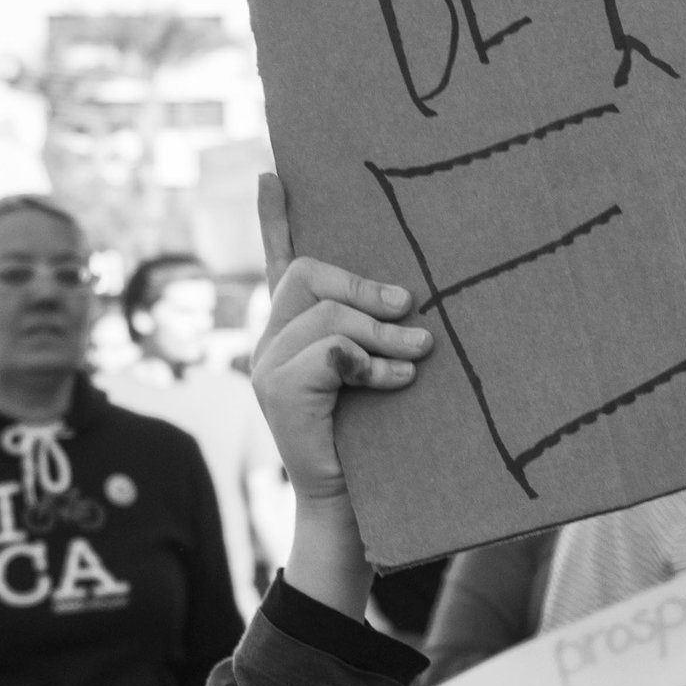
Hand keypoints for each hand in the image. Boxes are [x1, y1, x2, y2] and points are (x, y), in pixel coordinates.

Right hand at [251, 173, 432, 506]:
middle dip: (365, 287)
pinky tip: (395, 383)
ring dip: (382, 332)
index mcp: (292, 333)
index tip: (272, 174)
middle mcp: (269, 343)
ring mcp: (266, 367)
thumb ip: (381, 336)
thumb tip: (417, 299)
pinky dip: (371, 364)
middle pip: (308, 273)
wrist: (350, 511)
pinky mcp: (278, 392)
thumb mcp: (378, 375)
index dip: (273, 218)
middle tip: (412, 310)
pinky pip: (331, 351)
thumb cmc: (375, 444)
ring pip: (327, 314)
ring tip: (419, 354)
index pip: (278, 262)